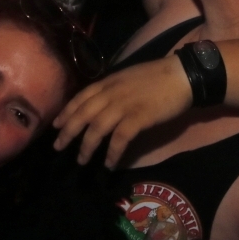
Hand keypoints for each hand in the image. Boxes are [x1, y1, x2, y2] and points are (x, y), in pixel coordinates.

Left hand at [53, 55, 191, 166]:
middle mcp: (112, 93)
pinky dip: (112, 153)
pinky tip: (109, 164)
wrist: (182, 75)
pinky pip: (119, 139)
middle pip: (83, 114)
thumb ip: (113, 89)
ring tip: (82, 161)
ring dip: (87, 147)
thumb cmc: (158, 76)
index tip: (56, 125)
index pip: (80, 98)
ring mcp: (124, 105)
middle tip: (58, 147)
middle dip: (68, 132)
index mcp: (109, 82)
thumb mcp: (127, 77)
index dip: (66, 112)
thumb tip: (101, 105)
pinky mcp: (139, 117)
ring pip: (97, 128)